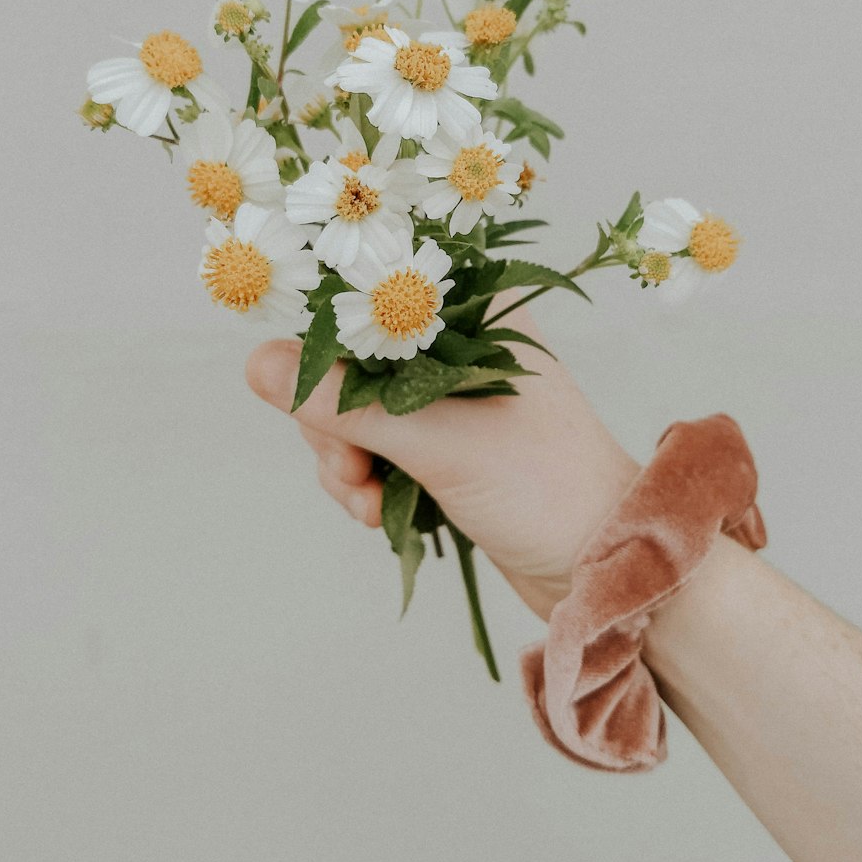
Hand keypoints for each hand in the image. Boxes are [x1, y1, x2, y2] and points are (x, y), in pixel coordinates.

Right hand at [245, 308, 640, 619]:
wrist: (606, 567)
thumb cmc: (544, 487)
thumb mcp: (437, 441)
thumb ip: (346, 402)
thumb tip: (255, 363)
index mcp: (478, 311)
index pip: (377, 294)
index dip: (331, 337)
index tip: (312, 389)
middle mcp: (463, 345)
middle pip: (353, 359)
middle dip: (335, 421)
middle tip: (350, 467)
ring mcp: (451, 400)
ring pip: (357, 411)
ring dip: (346, 460)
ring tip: (368, 500)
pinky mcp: (445, 448)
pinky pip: (376, 450)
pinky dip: (365, 482)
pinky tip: (378, 513)